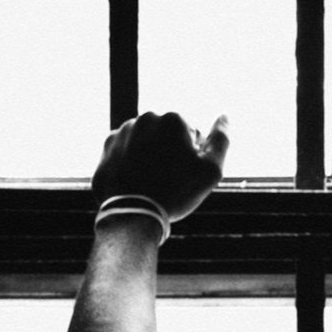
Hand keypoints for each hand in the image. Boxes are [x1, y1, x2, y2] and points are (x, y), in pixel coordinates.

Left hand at [92, 110, 228, 225]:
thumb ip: (221, 140)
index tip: (185, 174)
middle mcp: (145, 118)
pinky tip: (136, 181)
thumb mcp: (211, 170)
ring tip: (151, 181)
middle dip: (170, 151)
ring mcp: (123, 132)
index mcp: (173, 119)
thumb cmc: (176, 193)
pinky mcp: (106, 148)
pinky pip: (125, 152)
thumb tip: (224, 117)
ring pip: (145, 142)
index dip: (193, 156)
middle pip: (166, 135)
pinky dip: (131, 163)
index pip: (192, 134)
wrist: (133, 214)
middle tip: (169, 179)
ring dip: (150, 156)